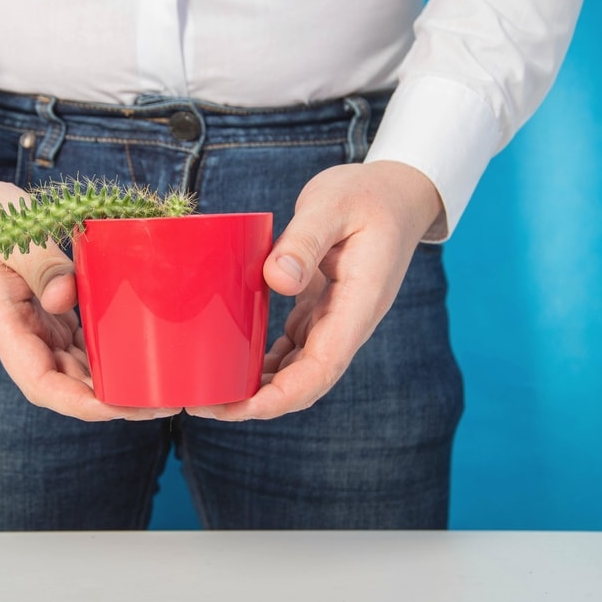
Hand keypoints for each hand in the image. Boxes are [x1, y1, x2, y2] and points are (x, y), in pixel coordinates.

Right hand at [0, 180, 181, 421]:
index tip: (120, 407)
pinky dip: (104, 354)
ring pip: (74, 368)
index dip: (80, 403)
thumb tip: (65, 298)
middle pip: (65, 385)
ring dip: (110, 382)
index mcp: (3, 324)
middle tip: (159, 401)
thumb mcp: (10, 235)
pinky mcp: (44, 314)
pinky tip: (135, 356)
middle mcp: (19, 336)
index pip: (41, 383)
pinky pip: (77, 344)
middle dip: (109, 400)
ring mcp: (32, 327)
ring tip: (155, 385)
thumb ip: (41, 267)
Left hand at [187, 161, 443, 420]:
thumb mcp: (333, 204)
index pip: (322, 367)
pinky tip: (234, 368)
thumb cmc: (366, 194)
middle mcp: (348, 323)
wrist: (397, 194)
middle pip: (305, 382)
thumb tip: (277, 280)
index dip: (282, 396)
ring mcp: (335, 321)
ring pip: (297, 372)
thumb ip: (306, 240)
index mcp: (358, 304)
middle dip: (257, 403)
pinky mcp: (320, 313)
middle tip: (204, 405)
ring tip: (210, 393)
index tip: (242, 408)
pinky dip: (264, 365)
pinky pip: (293, 352)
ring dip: (258, 389)